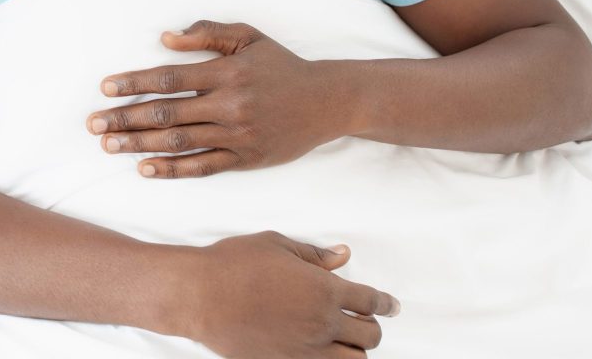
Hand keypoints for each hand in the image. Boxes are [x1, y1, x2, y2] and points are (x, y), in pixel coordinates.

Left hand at [87, 20, 346, 176]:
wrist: (328, 101)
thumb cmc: (280, 65)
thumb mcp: (247, 37)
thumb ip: (206, 33)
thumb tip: (164, 38)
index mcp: (226, 72)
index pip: (168, 78)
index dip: (134, 83)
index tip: (105, 88)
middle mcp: (229, 105)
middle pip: (166, 113)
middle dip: (124, 118)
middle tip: (93, 124)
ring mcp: (237, 136)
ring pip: (178, 142)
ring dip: (138, 144)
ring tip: (108, 145)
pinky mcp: (246, 160)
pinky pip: (202, 167)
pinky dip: (171, 169)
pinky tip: (144, 167)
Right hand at [173, 232, 397, 357]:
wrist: (199, 295)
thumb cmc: (233, 263)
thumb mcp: (276, 245)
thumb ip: (314, 254)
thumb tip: (342, 255)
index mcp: (324, 289)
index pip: (370, 300)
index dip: (386, 303)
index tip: (392, 306)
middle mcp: (322, 323)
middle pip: (370, 335)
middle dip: (373, 327)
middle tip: (366, 321)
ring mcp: (305, 349)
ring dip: (355, 350)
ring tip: (345, 340)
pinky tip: (322, 353)